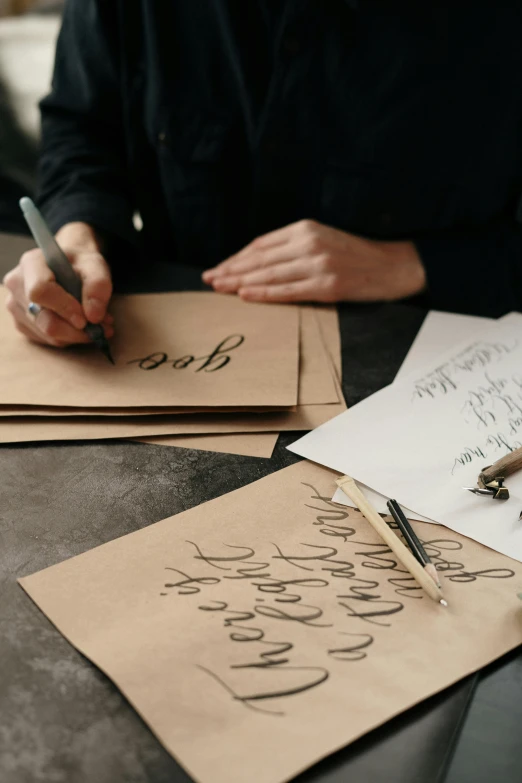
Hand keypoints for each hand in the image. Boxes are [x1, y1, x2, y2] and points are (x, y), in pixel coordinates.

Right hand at [3, 222, 113, 346]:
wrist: (68, 264)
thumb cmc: (80, 263)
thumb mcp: (95, 265)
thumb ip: (98, 286)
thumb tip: (94, 316)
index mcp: (31, 264)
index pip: (40, 291)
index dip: (64, 308)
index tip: (86, 318)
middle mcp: (17, 285)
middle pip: (43, 319)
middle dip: (76, 329)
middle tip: (103, 327)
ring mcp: (16, 306)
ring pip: (46, 334)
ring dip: (76, 335)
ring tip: (97, 324)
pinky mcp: (22, 323)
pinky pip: (46, 340)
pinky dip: (68, 337)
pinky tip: (80, 327)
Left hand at [203, 219, 425, 302]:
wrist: (394, 265)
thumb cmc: (356, 255)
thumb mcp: (323, 239)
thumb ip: (294, 246)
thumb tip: (258, 262)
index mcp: (306, 228)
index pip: (261, 244)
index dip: (236, 257)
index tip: (219, 267)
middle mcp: (309, 243)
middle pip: (260, 258)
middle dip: (231, 269)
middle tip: (209, 279)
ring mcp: (318, 264)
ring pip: (269, 274)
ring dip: (240, 282)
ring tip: (219, 288)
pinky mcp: (327, 285)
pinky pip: (288, 291)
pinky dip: (263, 293)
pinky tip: (245, 296)